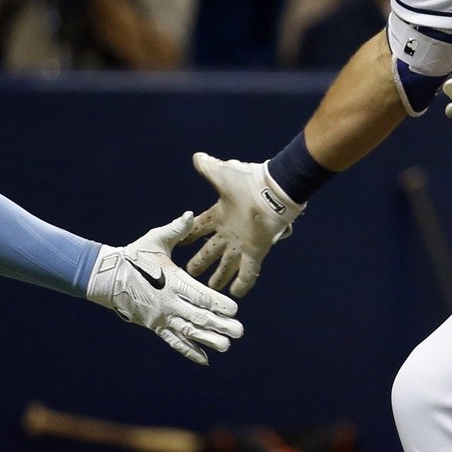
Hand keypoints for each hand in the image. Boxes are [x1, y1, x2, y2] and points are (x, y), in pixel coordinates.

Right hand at [87, 212, 243, 364]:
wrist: (107, 277)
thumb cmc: (135, 255)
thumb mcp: (156, 240)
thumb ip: (177, 230)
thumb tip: (190, 215)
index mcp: (172, 281)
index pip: (198, 295)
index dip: (217, 303)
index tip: (234, 310)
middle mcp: (168, 302)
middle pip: (197, 316)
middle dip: (219, 325)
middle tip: (239, 332)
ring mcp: (161, 316)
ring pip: (188, 331)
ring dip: (207, 340)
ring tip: (226, 346)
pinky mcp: (154, 325)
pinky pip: (173, 340)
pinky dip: (188, 350)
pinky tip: (204, 359)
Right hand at [186, 152, 302, 295]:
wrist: (271, 191)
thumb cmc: (247, 181)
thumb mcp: (222, 173)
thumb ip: (208, 167)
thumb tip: (197, 157)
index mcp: (220, 214)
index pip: (200, 228)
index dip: (189, 236)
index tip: (179, 245)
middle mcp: (230, 232)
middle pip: (211, 251)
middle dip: (202, 263)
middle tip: (191, 274)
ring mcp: (242, 244)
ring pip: (228, 265)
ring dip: (220, 277)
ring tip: (211, 290)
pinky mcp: (256, 252)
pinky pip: (248, 273)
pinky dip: (243, 284)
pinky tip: (237, 295)